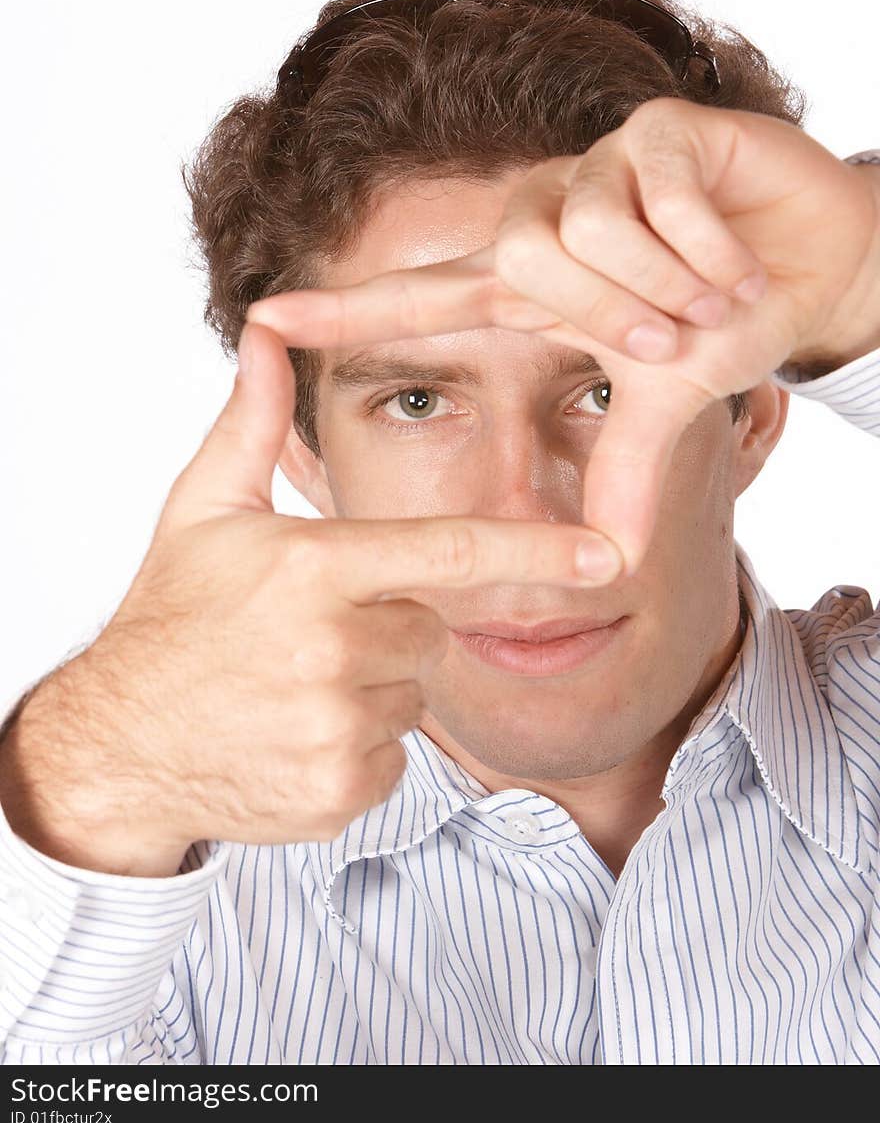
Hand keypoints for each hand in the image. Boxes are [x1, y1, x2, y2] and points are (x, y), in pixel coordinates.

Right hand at [0, 323, 611, 874]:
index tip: (607, 554)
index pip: (449, 551)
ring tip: (292, 680)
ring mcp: (339, 728)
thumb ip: (252, 420)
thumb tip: (268, 332)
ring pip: (413, 691)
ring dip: (373, 683)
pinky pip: (394, 755)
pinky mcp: (341, 790)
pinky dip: (360, 743)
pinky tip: (294, 729)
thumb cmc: (168, 616)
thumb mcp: (201, 510)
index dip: (535, 549)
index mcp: (314, 568)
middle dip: (390, 621)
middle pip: (430, 626)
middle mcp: (335, 650)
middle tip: (309, 628)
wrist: (118, 744)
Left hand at [247, 98, 879, 581]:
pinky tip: (740, 257)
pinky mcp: (656, 127)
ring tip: (715, 291)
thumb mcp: (667, 399)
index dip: (347, 314)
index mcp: (533, 285)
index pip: (424, 300)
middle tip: (678, 333)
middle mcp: (548, 218)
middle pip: (521, 263)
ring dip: (667, 282)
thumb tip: (611, 558)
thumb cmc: (727, 317)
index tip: (261, 319)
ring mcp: (597, 165)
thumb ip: (625, 464)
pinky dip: (710, 245)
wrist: (814, 261)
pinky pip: (655, 194)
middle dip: (613, 315)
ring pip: (587, 230)